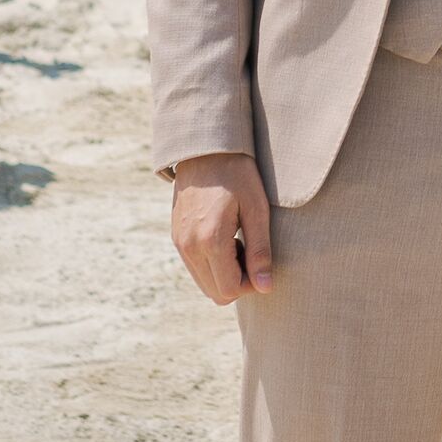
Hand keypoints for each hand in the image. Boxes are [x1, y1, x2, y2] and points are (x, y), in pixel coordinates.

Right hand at [168, 152, 272, 303]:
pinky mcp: (176, 237)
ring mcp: (179, 242)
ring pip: (204, 283)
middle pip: (215, 293)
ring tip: (238, 241)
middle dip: (237, 281)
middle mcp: (189, 246)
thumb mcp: (257, 209)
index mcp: (210, 240)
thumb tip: (265, 288)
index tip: (261, 260)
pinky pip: (195, 267)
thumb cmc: (238, 175)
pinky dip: (212, 263)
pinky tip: (224, 237)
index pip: (229, 290)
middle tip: (250, 250)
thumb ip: (260, 251)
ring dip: (224, 273)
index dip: (250, 284)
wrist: (206, 149)